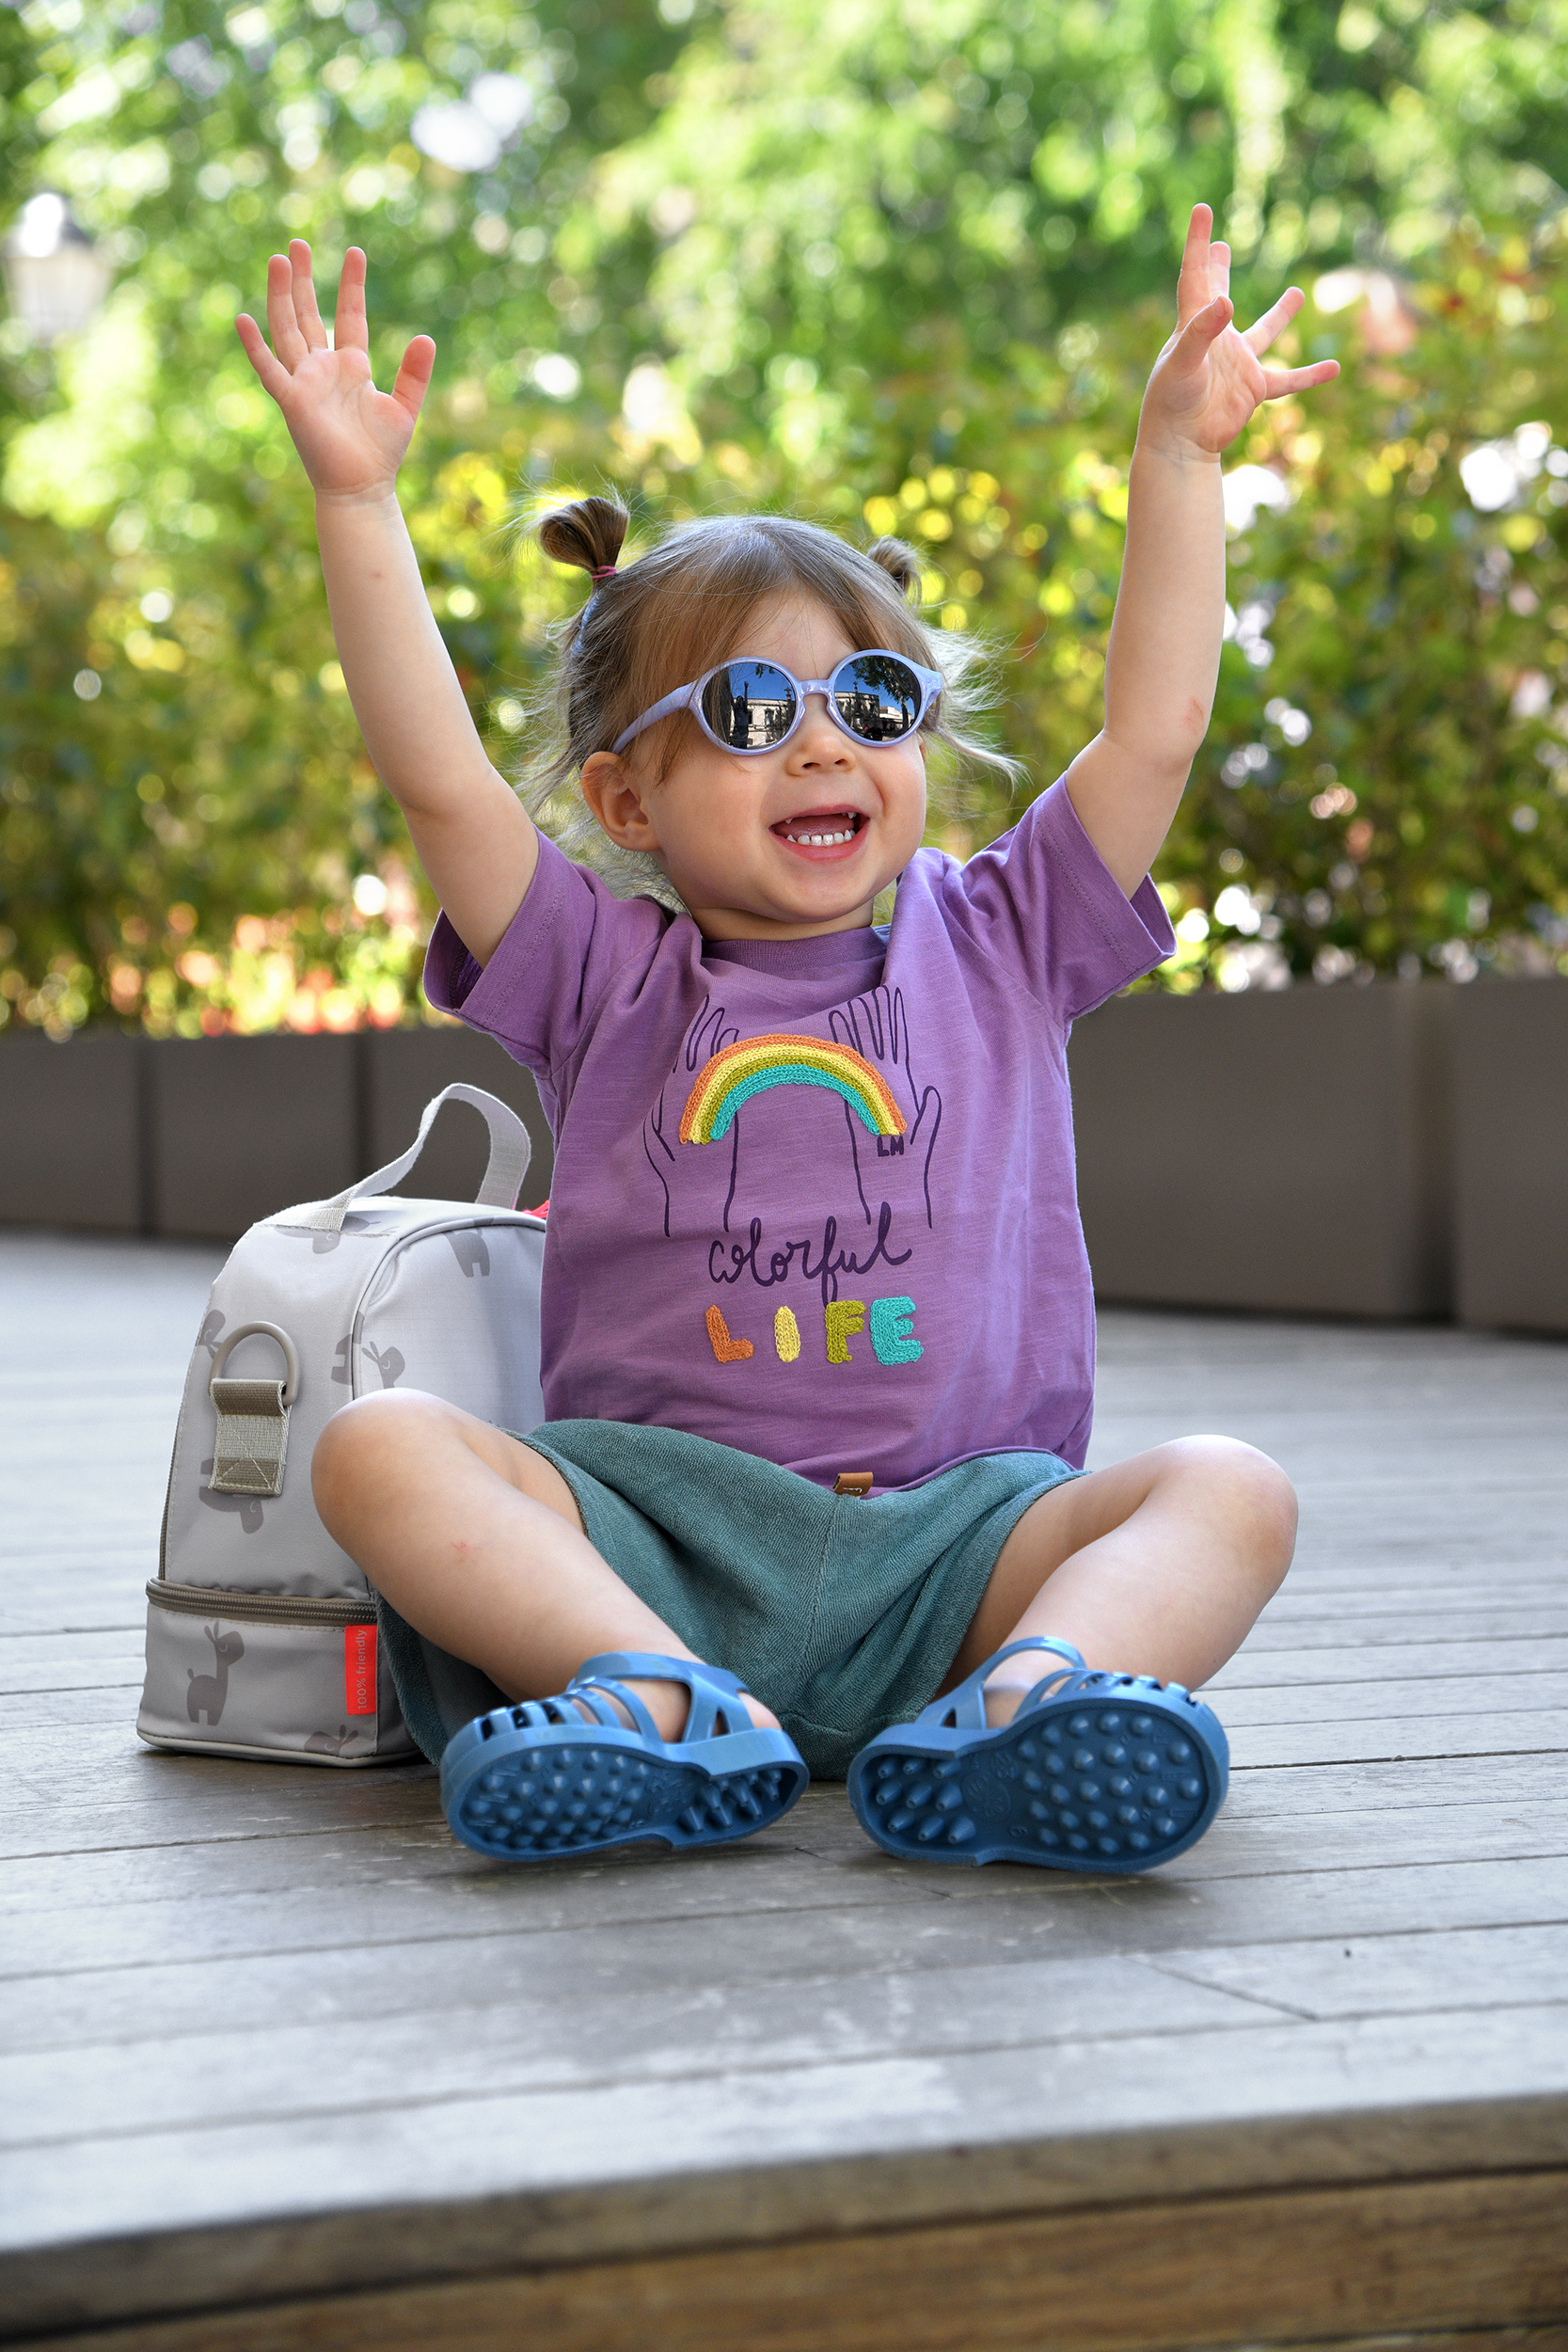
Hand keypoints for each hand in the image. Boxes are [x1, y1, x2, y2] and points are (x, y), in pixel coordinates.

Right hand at [236, 242, 434, 501]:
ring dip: (281, 296)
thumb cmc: (381, 453)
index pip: (349, 315)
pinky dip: (255, 346)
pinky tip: (243, 318)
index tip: (355, 252)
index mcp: (351, 367)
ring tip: (279, 259)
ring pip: (288, 329)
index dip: (352, 285)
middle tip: (298, 243)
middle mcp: (323, 369)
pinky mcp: (292, 401)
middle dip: (303, 279)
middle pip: (308, 313)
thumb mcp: (405, 407)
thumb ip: (414, 373)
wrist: (362, 488)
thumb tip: (426, 338)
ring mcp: (305, 382)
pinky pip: (270, 369)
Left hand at [1138, 205, 1338, 460]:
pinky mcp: (1252, 389)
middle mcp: (1216, 340)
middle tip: (1219, 245)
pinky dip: (1310, 376)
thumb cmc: (1171, 403)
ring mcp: (1237, 363)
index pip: (1195, 276)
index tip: (1202, 210)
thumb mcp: (1182, 363)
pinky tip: (1334, 368)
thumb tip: (1227, 302)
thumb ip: (1202, 333)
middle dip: (1217, 270)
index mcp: (1193, 325)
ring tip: (1297, 293)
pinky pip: (1288, 380)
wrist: (1179, 444)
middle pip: (1218, 296)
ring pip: (1263, 333)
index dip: (1198, 243)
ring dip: (1280, 315)